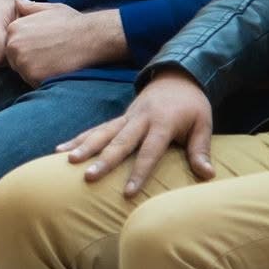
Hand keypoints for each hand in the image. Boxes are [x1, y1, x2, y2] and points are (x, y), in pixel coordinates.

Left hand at [2, 0, 126, 87]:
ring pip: (23, 73)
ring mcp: (22, 62)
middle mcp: (13, 45)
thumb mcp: (49, 9)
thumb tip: (17, 0)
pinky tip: (57, 69)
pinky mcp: (33, 76)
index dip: (29, 48)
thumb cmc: (71, 22)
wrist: (91, 37)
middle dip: (30, 60)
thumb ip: (29, 7)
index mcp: (14, 28)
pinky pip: (33, 82)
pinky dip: (44, 80)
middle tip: (51, 54)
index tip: (45, 45)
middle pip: (15, 60)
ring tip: (55, 60)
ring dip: (36, 71)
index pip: (13, 45)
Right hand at [58, 69, 213, 194]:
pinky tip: (60, 149)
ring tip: (67, 160)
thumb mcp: (203, 124)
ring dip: (84, 146)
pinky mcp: (119, 118)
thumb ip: (201, 150)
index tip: (127, 192)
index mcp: (163, 122)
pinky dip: (79, 138)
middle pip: (120, 142)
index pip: (149, 150)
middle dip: (103, 160)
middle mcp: (140, 119)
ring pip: (102, 132)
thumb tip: (208, 175)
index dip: (138, 172)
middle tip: (88, 176)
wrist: (177, 75)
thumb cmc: (192, 105)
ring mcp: (126, 117)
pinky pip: (97, 128)